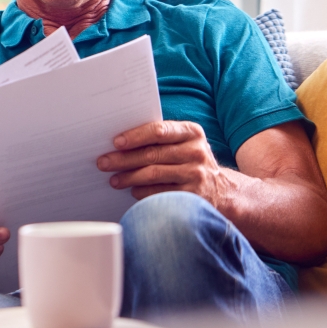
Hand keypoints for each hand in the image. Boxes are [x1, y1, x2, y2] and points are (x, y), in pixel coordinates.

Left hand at [96, 120, 231, 205]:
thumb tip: (120, 143)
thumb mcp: (185, 144)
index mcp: (192, 132)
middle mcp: (196, 152)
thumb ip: (161, 139)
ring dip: (129, 177)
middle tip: (104, 162)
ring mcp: (196, 175)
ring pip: (153, 174)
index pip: (159, 131)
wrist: (223, 191)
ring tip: (114, 179)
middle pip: (152, 154)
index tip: (116, 142)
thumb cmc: (191, 162)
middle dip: (124, 159)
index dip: (135, 136)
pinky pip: (159, 193)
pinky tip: (132, 191)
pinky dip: (142, 192)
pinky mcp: (193, 196)